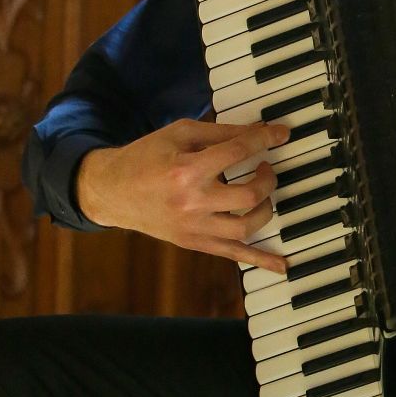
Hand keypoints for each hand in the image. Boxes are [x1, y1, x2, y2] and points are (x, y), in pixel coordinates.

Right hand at [76, 118, 289, 271]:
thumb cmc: (146, 157)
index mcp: (187, 170)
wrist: (112, 191)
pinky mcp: (194, 243)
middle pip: (249, 194)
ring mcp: (194, 227)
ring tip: (262, 194)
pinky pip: (233, 254)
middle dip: (268, 178)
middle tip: (266, 168)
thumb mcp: (180, 134)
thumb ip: (220, 132)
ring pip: (246, 227)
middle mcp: (193, 202)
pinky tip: (283, 265)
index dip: (264, 139)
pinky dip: (261, 260)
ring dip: (265, 209)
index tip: (282, 134)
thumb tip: (258, 131)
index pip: (238, 152)